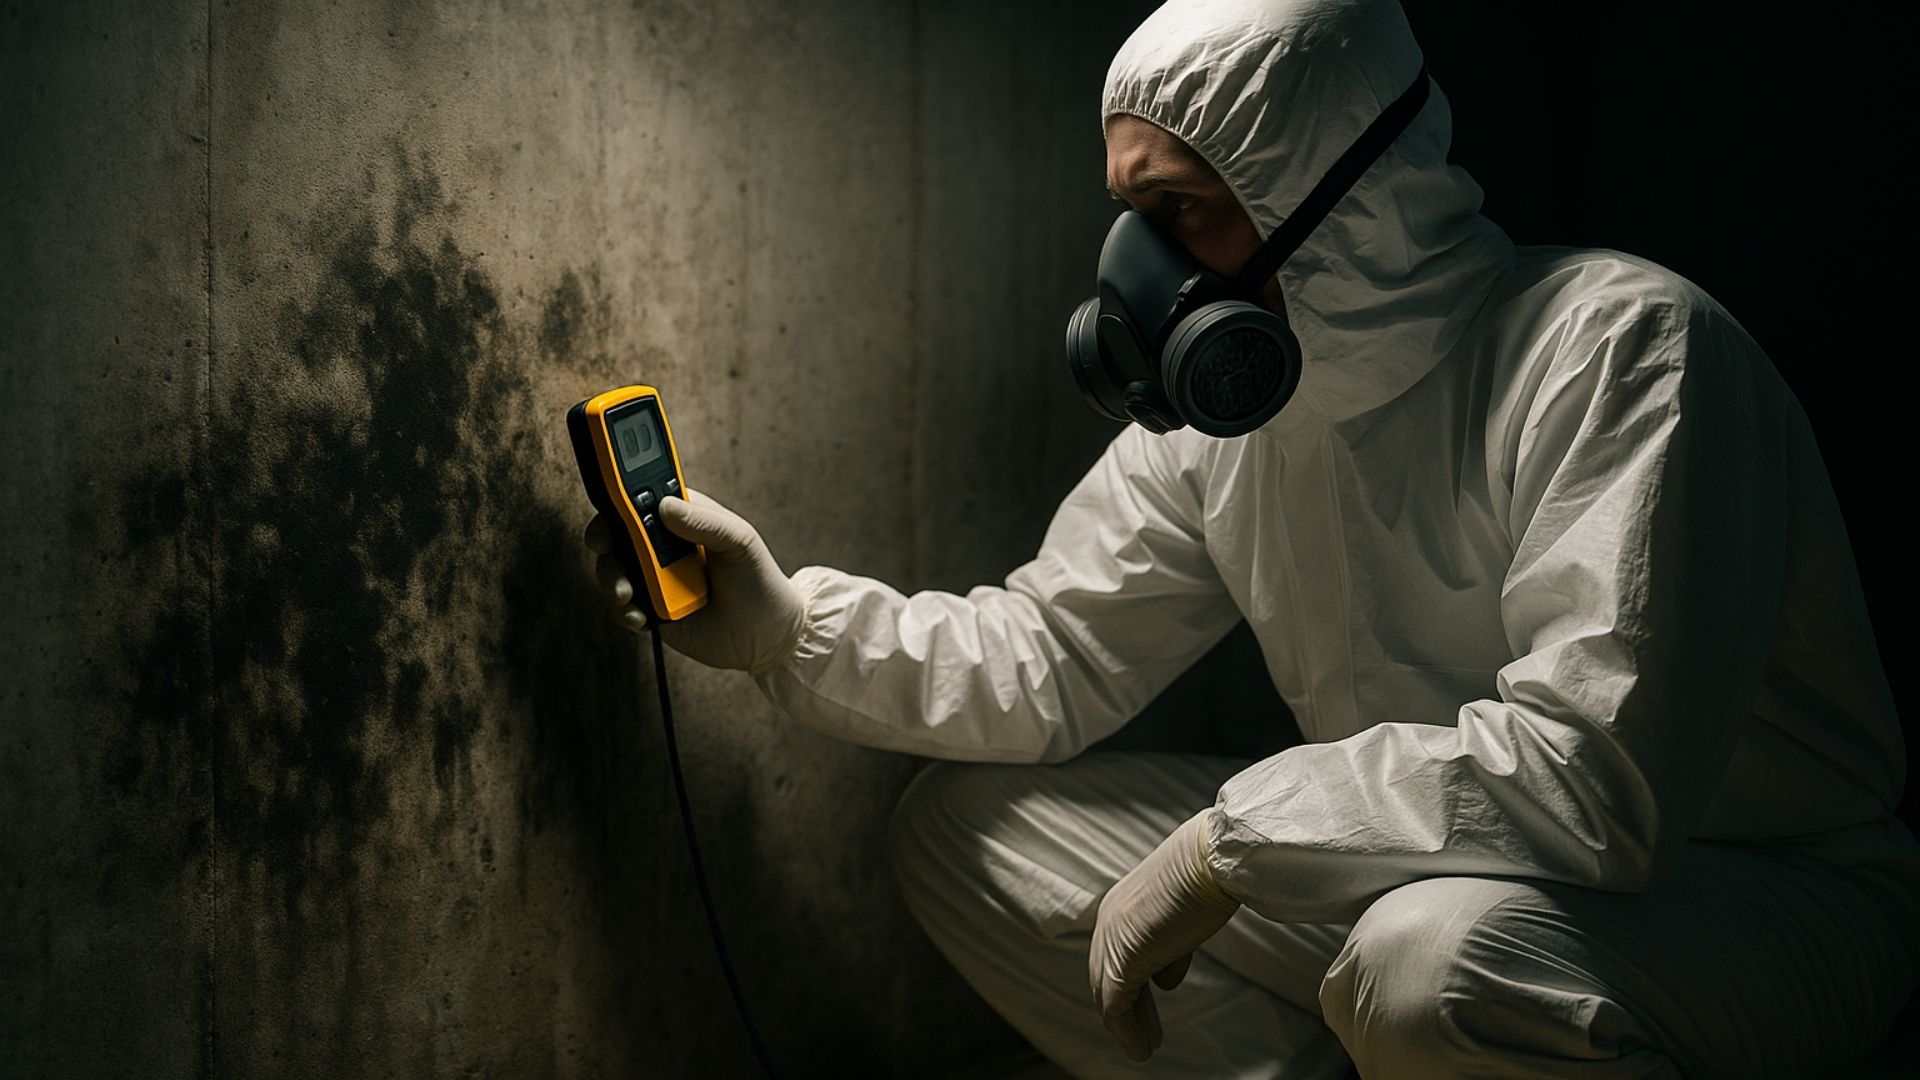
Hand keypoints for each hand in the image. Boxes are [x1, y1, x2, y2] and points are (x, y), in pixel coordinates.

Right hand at [582, 489, 805, 673]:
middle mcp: (663, 546)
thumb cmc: (759, 579)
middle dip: (606, 539)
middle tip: (607, 548)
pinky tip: (642, 617)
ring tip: (628, 594)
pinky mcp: (652, 610)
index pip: (642, 499)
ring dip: (613, 579)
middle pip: (617, 533)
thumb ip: (705, 522)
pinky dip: (625, 611)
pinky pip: (624, 607)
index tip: (612, 503)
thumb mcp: (741, 541)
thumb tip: (666, 506)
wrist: (768, 634)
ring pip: (613, 569)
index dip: (620, 497)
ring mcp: (655, 578)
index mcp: (683, 517)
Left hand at [1087, 809, 1240, 1061]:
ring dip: (1129, 1025)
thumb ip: (1172, 946)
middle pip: (1109, 975)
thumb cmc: (1211, 875)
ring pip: (1110, 995)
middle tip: (1146, 1035)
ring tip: (1145, 1048)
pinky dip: (1127, 1032)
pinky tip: (1141, 1050)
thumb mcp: (1187, 913)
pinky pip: (1116, 1007)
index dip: (1137, 982)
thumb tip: (1165, 981)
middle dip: (1130, 1008)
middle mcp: (1109, 919)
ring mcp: (1112, 940)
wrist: (1214, 859)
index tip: (1155, 1002)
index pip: (1119, 951)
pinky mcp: (1123, 960)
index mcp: (1122, 902)